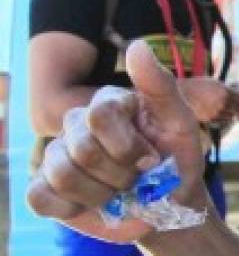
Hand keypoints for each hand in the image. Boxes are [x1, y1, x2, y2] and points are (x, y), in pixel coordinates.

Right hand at [25, 41, 207, 242]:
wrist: (168, 207)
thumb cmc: (176, 162)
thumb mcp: (180, 123)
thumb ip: (159, 85)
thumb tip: (136, 46)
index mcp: (107, 103)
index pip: (99, 115)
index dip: (128, 146)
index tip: (151, 159)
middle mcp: (77, 124)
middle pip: (83, 149)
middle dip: (120, 174)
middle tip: (137, 178)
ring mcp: (56, 154)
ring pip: (62, 175)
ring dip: (102, 194)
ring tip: (119, 192)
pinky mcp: (43, 188)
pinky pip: (41, 198)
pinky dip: (74, 208)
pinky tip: (94, 204)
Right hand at [176, 78, 238, 125]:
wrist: (181, 94)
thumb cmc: (199, 86)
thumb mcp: (217, 84)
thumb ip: (230, 91)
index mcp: (226, 92)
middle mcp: (223, 103)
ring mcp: (217, 112)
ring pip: (235, 115)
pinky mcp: (211, 119)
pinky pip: (225, 119)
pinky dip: (230, 117)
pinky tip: (232, 115)